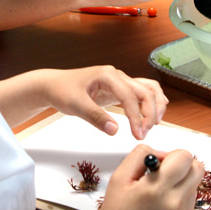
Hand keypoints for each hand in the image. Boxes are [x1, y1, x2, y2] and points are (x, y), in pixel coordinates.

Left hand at [43, 66, 167, 139]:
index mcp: (107, 75)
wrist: (54, 85)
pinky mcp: (118, 89)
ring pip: (147, 89)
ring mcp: (119, 81)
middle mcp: (117, 75)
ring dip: (154, 106)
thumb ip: (95, 117)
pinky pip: (140, 93)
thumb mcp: (75, 105)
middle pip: (145, 91)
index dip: (136, 116)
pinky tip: (156, 112)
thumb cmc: (62, 90)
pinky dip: (151, 102)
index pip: (130, 96)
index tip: (137, 134)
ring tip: (154, 124)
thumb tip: (115, 130)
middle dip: (149, 113)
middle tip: (144, 133)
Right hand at [92, 145, 204, 209]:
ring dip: (180, 185)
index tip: (160, 163)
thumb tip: (161, 153)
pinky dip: (179, 203)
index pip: (185, 157)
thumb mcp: (119, 179)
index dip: (172, 155)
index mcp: (156, 189)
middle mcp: (175, 204)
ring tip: (159, 197)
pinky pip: (190, 205)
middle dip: (183, 166)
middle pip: (197, 169)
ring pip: (193, 186)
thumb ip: (139, 156)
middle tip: (166, 173)